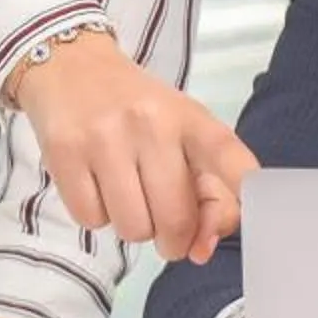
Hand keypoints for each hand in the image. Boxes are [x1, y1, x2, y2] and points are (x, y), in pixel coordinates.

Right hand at [8, 32, 257, 263]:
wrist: (70, 66)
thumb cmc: (137, 109)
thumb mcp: (181, 130)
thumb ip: (207, 189)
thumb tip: (200, 251)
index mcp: (190, 117)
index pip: (226, 154)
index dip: (242, 190)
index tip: (254, 210)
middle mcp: (151, 124)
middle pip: (175, 219)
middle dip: (174, 240)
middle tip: (167, 229)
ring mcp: (105, 138)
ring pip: (133, 228)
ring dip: (134, 228)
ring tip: (128, 197)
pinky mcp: (64, 153)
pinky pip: (92, 220)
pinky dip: (98, 216)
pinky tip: (98, 187)